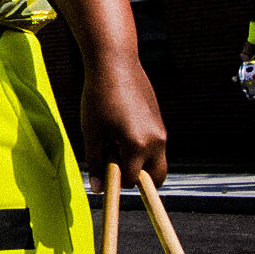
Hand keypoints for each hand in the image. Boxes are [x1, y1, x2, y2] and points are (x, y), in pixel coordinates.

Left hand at [81, 51, 167, 190]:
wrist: (115, 64)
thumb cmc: (99, 97)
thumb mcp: (92, 131)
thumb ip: (96, 162)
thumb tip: (99, 189)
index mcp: (138, 146)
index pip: (132, 180)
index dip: (116, 179)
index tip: (103, 167)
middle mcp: (157, 142)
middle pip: (156, 178)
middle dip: (138, 178)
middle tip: (113, 160)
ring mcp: (162, 132)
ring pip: (157, 162)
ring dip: (140, 162)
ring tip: (114, 140)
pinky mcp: (161, 123)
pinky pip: (156, 147)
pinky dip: (143, 149)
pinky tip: (121, 128)